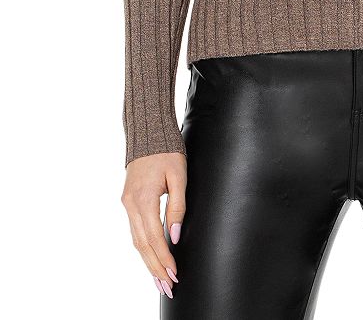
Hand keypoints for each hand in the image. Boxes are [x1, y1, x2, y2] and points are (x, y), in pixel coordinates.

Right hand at [121, 152, 186, 298]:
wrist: (148, 133)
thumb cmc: (167, 151)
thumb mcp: (178, 176)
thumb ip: (177, 207)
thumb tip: (174, 237)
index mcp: (143, 199)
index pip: (154, 238)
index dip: (164, 259)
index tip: (174, 274)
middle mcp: (130, 205)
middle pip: (142, 246)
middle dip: (155, 269)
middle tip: (167, 288)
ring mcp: (127, 204)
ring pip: (136, 241)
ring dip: (148, 262)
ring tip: (160, 281)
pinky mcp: (128, 201)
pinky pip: (135, 231)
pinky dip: (143, 248)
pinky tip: (151, 258)